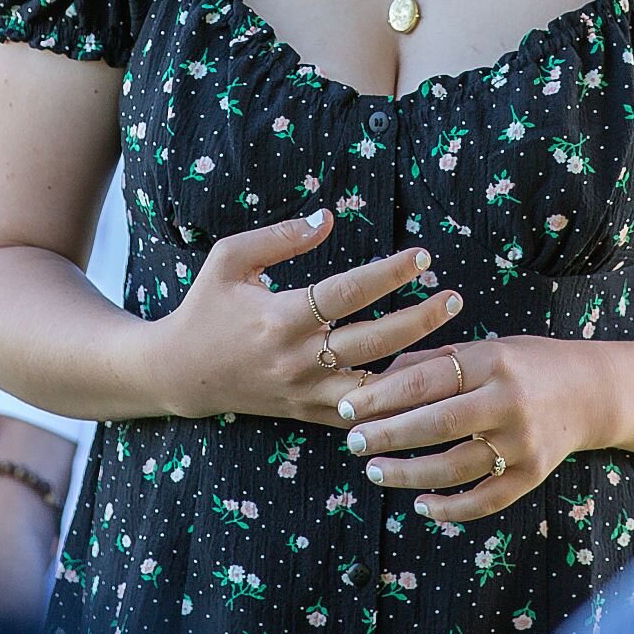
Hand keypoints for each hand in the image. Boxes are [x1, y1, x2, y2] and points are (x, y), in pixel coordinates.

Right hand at [149, 211, 463, 424]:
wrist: (178, 374)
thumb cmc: (206, 306)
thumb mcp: (230, 258)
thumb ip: (280, 237)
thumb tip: (329, 218)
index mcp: (280, 317)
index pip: (345, 293)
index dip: (387, 274)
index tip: (422, 256)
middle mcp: (296, 358)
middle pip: (370, 342)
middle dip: (418, 321)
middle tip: (455, 297)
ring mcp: (303, 392)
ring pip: (371, 389)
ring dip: (413, 369)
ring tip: (455, 348)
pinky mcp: (306, 413)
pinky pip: (358, 415)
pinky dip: (392, 405)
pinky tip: (425, 387)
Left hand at [337, 335, 609, 522]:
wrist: (589, 391)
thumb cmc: (526, 364)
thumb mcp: (487, 349)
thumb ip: (436, 362)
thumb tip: (379, 380)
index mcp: (493, 361)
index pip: (426, 380)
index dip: (381, 397)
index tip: (347, 408)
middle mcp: (509, 401)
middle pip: (437, 424)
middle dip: (388, 436)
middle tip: (354, 442)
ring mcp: (522, 442)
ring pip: (455, 468)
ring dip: (408, 474)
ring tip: (375, 472)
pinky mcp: (532, 475)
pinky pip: (484, 500)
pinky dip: (449, 508)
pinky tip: (421, 505)